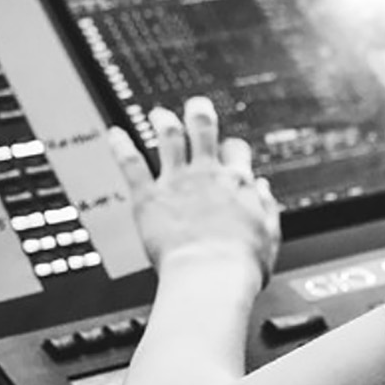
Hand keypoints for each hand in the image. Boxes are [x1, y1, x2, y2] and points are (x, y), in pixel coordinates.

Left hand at [110, 97, 281, 285]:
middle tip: (196, 106)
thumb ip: (266, 208)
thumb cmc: (240, 267)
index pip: (237, 151)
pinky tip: (114, 133)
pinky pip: (131, 164)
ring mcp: (176, 182)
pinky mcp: (148, 197)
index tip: (229, 153)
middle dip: (199, 114)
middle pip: (203, 129)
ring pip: (169, 138)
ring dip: (163, 121)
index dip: (233, 149)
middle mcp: (207, 175)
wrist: (210, 278)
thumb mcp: (269, 236)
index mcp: (238, 184)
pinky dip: (120, 146)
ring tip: (158, 113)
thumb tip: (262, 189)